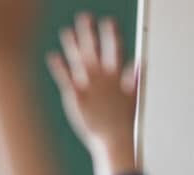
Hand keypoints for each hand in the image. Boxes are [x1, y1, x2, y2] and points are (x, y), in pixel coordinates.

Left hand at [47, 15, 136, 164]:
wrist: (112, 139)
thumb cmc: (121, 121)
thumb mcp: (133, 96)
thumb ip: (135, 78)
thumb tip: (140, 62)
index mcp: (117, 76)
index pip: (115, 49)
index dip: (111, 34)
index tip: (109, 20)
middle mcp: (103, 77)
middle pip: (96, 49)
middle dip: (90, 32)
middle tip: (84, 16)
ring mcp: (89, 85)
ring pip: (80, 60)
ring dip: (73, 44)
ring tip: (66, 32)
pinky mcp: (76, 96)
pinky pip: (66, 78)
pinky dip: (60, 67)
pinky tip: (53, 57)